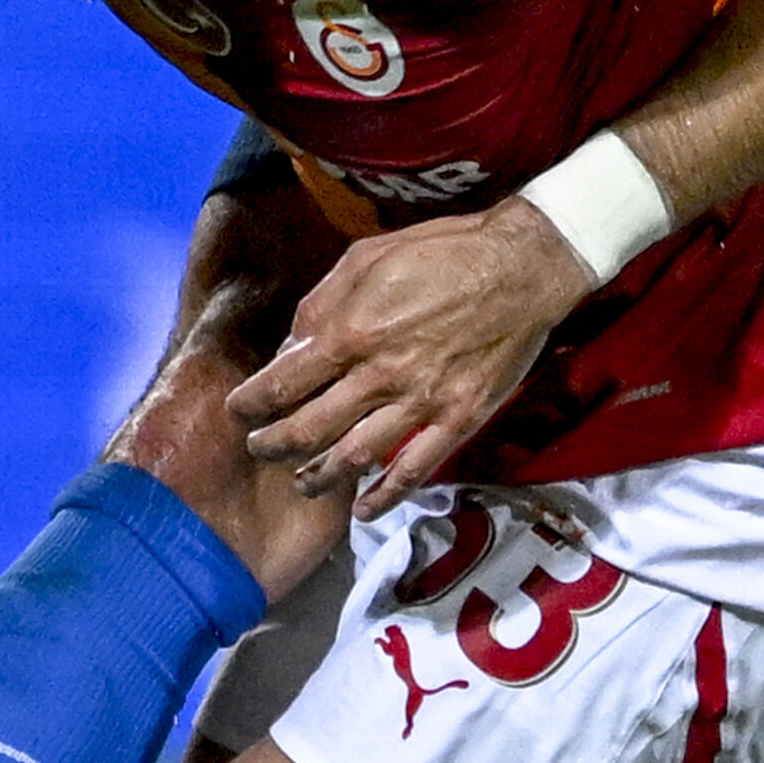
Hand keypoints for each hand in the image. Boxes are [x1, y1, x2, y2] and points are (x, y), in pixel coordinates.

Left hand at [226, 203, 596, 509]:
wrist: (524, 266)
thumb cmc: (444, 252)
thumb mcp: (369, 257)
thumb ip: (323, 302)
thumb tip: (292, 345)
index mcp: (352, 331)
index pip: (282, 383)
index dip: (252, 403)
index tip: (240, 411)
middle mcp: (380, 374)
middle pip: (308, 429)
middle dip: (273, 445)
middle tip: (259, 448)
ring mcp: (422, 401)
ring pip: (353, 457)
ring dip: (317, 476)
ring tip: (301, 480)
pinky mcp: (459, 417)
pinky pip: (415, 470)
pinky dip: (385, 496)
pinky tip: (364, 510)